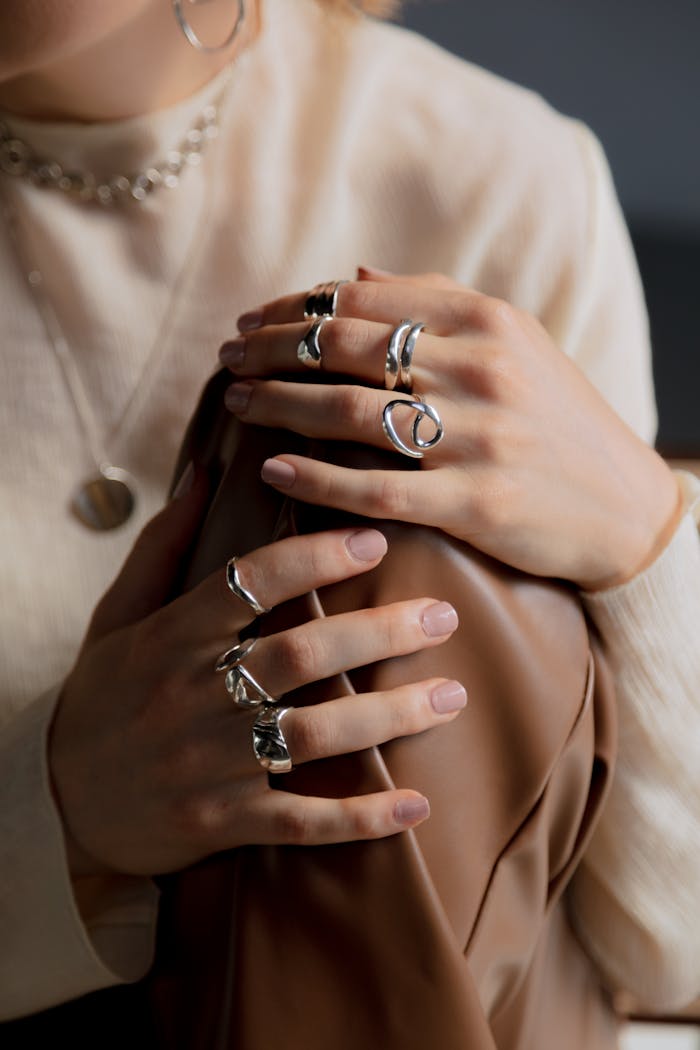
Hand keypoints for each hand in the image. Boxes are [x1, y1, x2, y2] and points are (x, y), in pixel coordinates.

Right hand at [50, 468, 462, 877]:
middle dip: (379, 632)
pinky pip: (300, 823)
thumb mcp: (118, 615)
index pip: (250, 583)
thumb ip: (163, 545)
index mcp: (170, 637)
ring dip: (390, 715)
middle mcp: (192, 696)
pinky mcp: (220, 822)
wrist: (60, 802)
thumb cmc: (101, 696)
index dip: (316, 557)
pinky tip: (415, 806)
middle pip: (300, 655)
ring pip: (313, 735)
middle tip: (444, 615)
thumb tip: (207, 469)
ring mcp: (208, 764)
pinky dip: (360, 817)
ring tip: (452, 694)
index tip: (376, 539)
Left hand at [220, 270, 680, 589]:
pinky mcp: (473, 503)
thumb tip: (354, 272)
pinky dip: (314, 478)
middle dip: (271, 350)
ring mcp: (476, 438)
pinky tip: (271, 469)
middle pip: (344, 349)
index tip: (252, 322)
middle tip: (228, 359)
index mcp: (486, 320)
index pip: (364, 299)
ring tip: (235, 403)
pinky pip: (374, 489)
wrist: (624, 506)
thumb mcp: (515, 343)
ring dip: (278, 404)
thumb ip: (436, 303)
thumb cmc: (558, 421)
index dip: (294, 308)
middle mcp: (478, 369)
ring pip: (349, 412)